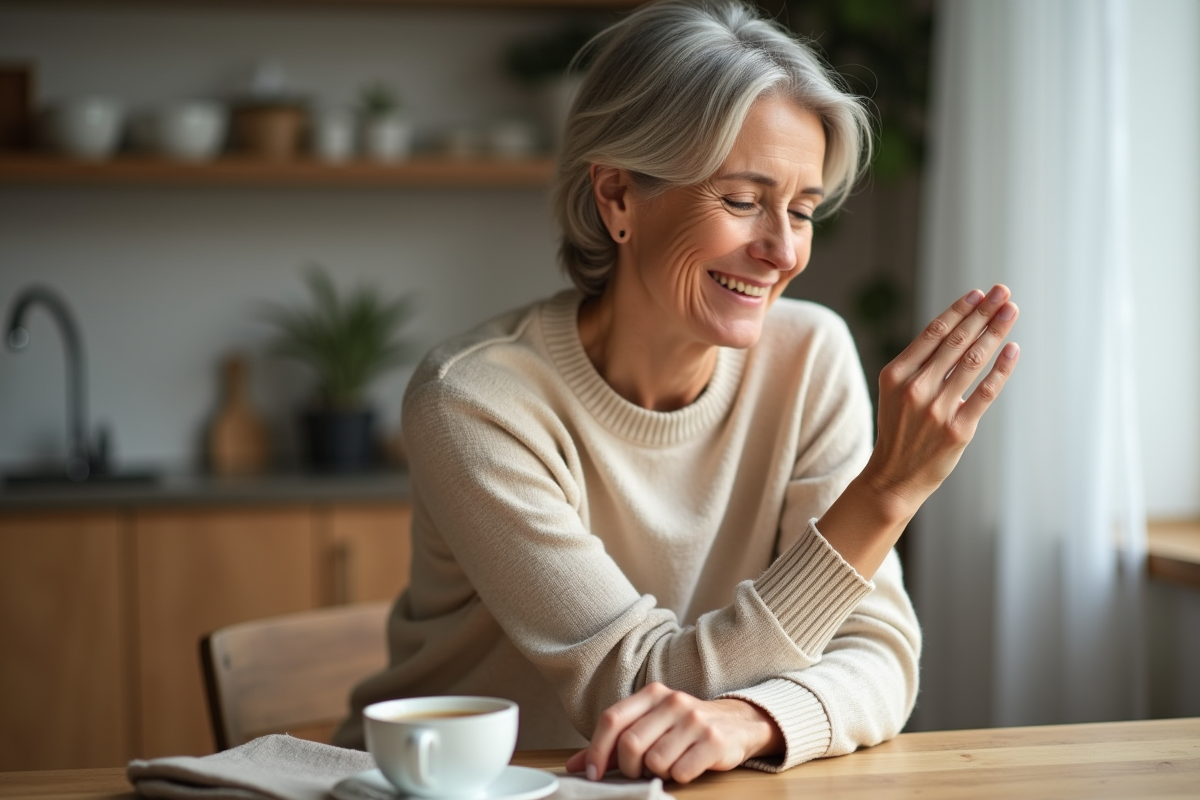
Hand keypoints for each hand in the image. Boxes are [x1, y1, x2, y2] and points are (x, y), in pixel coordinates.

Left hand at [564, 682, 781, 784]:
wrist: (738, 723)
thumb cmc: (685, 728)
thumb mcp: (651, 725)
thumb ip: (614, 744)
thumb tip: (576, 765)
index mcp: (652, 694)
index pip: (612, 719)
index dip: (596, 750)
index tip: (593, 774)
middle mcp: (672, 702)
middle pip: (630, 744)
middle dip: (629, 769)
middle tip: (639, 773)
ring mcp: (694, 720)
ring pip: (655, 762)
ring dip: (657, 774)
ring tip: (669, 765)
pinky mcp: (713, 741)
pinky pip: (680, 772)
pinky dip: (678, 777)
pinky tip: (687, 767)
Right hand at [868, 284, 1019, 506]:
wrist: (893, 477)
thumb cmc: (899, 429)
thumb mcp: (895, 392)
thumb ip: (920, 364)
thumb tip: (959, 330)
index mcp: (896, 374)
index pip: (934, 332)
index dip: (960, 310)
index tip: (979, 293)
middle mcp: (916, 388)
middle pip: (957, 341)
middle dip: (983, 312)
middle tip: (1003, 292)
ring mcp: (937, 409)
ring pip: (973, 361)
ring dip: (996, 331)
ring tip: (1011, 311)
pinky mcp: (958, 429)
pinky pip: (985, 392)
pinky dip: (1002, 368)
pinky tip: (1013, 348)